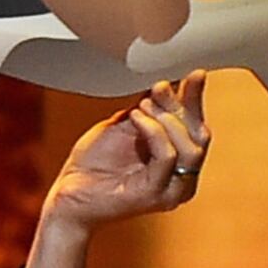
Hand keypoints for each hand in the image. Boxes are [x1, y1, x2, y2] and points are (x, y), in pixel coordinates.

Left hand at [18, 76, 209, 267]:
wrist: (67, 193)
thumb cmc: (93, 163)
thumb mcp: (126, 126)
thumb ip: (149, 109)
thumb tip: (169, 81)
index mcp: (180, 164)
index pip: (199, 128)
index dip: (196, 100)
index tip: (194, 73)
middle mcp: (183, 180)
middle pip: (200, 136)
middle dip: (182, 106)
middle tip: (161, 86)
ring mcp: (170, 190)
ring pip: (189, 147)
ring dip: (166, 119)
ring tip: (141, 105)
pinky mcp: (153, 194)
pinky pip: (166, 156)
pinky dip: (154, 132)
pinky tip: (135, 118)